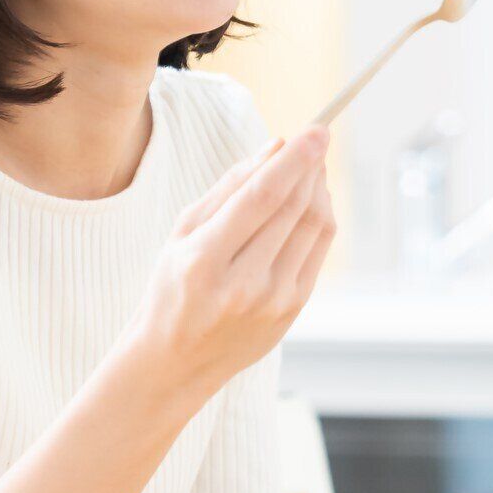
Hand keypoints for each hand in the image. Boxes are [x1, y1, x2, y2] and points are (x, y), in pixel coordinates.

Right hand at [127, 126, 334, 404]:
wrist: (175, 363)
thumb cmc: (173, 286)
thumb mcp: (183, 232)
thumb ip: (229, 187)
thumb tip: (276, 146)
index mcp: (204, 261)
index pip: (261, 198)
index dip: (294, 159)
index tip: (317, 129)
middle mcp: (243, 285)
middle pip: (294, 208)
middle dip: (311, 165)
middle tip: (316, 137)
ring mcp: (273, 302)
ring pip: (313, 226)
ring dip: (319, 187)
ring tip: (311, 165)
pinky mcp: (293, 310)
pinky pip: (317, 249)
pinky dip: (319, 216)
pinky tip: (310, 199)